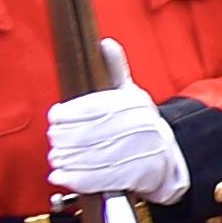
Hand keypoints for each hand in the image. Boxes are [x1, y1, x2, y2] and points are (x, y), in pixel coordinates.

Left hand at [45, 79, 187, 202]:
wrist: (168, 158)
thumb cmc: (140, 123)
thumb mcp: (131, 94)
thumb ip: (116, 69)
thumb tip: (105, 43)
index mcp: (135, 103)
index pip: (94, 107)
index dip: (68, 114)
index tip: (54, 118)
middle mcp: (141, 126)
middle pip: (90, 133)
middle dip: (65, 139)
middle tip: (54, 141)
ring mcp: (141, 151)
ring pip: (93, 156)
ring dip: (68, 160)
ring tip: (56, 159)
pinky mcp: (138, 176)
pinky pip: (101, 178)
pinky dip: (77, 179)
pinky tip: (62, 176)